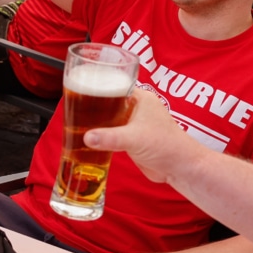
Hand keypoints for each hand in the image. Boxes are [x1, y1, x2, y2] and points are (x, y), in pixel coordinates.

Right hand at [84, 90, 202, 184]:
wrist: (179, 168)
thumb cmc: (167, 146)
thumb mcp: (134, 138)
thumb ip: (109, 137)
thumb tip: (86, 137)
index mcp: (140, 98)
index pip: (115, 84)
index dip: (98, 85)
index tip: (81, 87)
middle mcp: (136, 108)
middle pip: (109, 101)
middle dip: (92, 104)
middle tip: (73, 105)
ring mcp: (134, 123)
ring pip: (109, 117)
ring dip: (96, 120)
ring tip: (75, 120)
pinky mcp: (131, 139)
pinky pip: (111, 132)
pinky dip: (101, 133)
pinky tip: (88, 136)